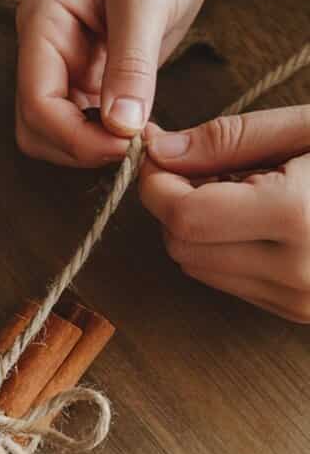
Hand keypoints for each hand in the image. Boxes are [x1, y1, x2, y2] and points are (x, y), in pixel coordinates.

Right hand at [16, 0, 211, 165]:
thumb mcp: (146, 3)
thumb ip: (131, 66)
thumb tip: (121, 128)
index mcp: (41, 25)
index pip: (37, 101)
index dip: (75, 135)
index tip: (125, 145)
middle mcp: (43, 50)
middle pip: (36, 126)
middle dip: (77, 147)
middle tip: (132, 150)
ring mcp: (65, 66)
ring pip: (57, 132)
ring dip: (92, 147)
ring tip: (141, 141)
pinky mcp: (91, 77)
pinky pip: (86, 124)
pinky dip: (108, 138)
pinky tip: (141, 132)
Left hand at [141, 106, 309, 320]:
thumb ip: (231, 139)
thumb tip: (162, 149)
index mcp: (297, 217)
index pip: (182, 216)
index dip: (158, 182)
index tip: (161, 150)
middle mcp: (296, 271)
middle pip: (182, 247)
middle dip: (176, 203)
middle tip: (205, 163)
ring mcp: (301, 301)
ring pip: (201, 269)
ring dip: (200, 228)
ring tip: (244, 187)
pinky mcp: (302, 313)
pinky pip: (234, 283)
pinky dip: (227, 249)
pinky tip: (262, 217)